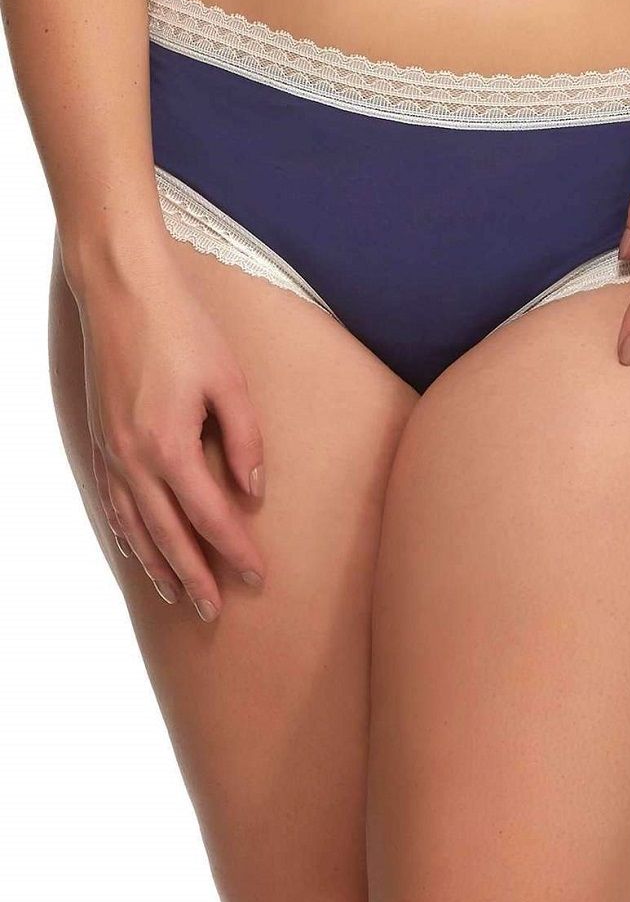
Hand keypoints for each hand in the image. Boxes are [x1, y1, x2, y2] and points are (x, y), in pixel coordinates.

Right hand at [72, 240, 265, 619]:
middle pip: (169, 535)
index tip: (258, 576)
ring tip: (178, 595)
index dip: (235, 550)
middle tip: (215, 611)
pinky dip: (128, 534)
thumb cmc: (183, 329)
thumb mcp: (228, 380)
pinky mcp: (100, 439)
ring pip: (135, 527)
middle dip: (195, 576)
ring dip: (158, 564)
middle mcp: (134, 460)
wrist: (121, 291)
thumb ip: (245, 438)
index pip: (210, 516)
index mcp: (170, 446)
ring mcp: (111, 452)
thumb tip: (253, 489)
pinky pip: (112, 504)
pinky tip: (139, 549)